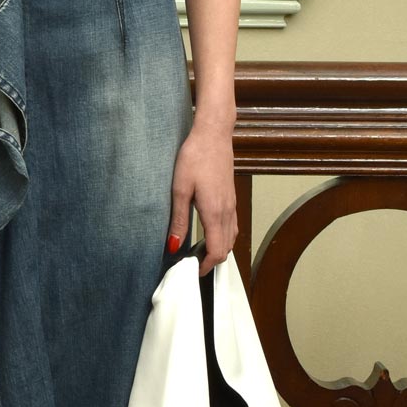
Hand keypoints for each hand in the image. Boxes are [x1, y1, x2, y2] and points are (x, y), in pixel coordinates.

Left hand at [167, 122, 236, 275]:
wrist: (213, 134)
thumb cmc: (194, 157)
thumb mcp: (180, 189)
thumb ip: (179, 220)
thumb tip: (174, 246)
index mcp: (214, 213)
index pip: (216, 251)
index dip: (206, 266)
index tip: (193, 271)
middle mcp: (228, 212)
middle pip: (226, 248)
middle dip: (212, 262)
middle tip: (193, 266)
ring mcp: (232, 204)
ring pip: (231, 237)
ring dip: (219, 250)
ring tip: (200, 254)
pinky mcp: (231, 197)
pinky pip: (232, 226)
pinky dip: (223, 237)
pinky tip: (210, 233)